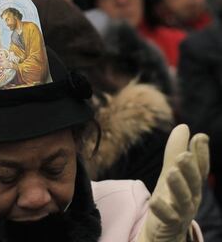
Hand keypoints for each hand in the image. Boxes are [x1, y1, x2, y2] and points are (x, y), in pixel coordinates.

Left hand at [137, 124, 208, 241]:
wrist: (165, 229)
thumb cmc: (171, 196)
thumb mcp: (173, 171)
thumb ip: (176, 150)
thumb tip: (183, 126)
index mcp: (193, 183)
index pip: (200, 168)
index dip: (201, 154)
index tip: (200, 137)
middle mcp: (191, 197)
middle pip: (193, 183)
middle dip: (189, 169)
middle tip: (183, 156)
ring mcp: (181, 212)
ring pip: (182, 199)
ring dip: (178, 186)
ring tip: (170, 172)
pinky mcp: (169, 224)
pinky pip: (167, 217)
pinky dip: (162, 209)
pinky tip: (154, 201)